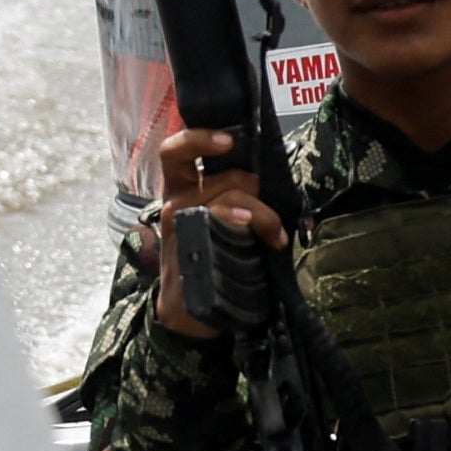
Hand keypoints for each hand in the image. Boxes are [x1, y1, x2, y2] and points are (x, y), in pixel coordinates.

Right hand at [147, 122, 288, 339]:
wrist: (190, 314)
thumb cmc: (210, 261)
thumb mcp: (219, 221)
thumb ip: (234, 196)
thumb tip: (265, 178)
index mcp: (180, 191)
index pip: (176, 151)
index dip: (199, 137)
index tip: (229, 139)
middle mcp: (176, 203)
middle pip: (222, 175)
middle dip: (256, 188)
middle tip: (270, 216)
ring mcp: (181, 226)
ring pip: (232, 198)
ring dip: (264, 215)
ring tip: (275, 237)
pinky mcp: (191, 248)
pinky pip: (226, 223)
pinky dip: (254, 224)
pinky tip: (267, 240)